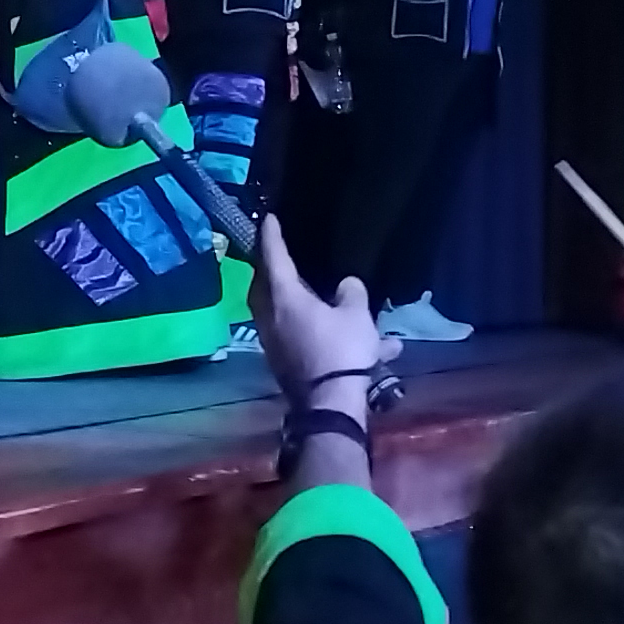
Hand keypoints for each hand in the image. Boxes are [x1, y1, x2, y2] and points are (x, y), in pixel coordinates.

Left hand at [250, 215, 387, 406]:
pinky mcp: (284, 362)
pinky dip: (312, 327)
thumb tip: (347, 285)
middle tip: (280, 254)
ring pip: (281, 312)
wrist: (330, 405)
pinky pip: (296, 335)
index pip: (273, 258)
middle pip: (266, 286)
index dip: (271, 236)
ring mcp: (274, 342)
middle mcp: (271, 318)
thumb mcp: (356, 316)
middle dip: (272, 269)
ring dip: (294, 300)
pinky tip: (342, 335)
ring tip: (315, 293)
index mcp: (284, 298)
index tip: (268, 219)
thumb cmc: (341, 351)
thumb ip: (351, 294)